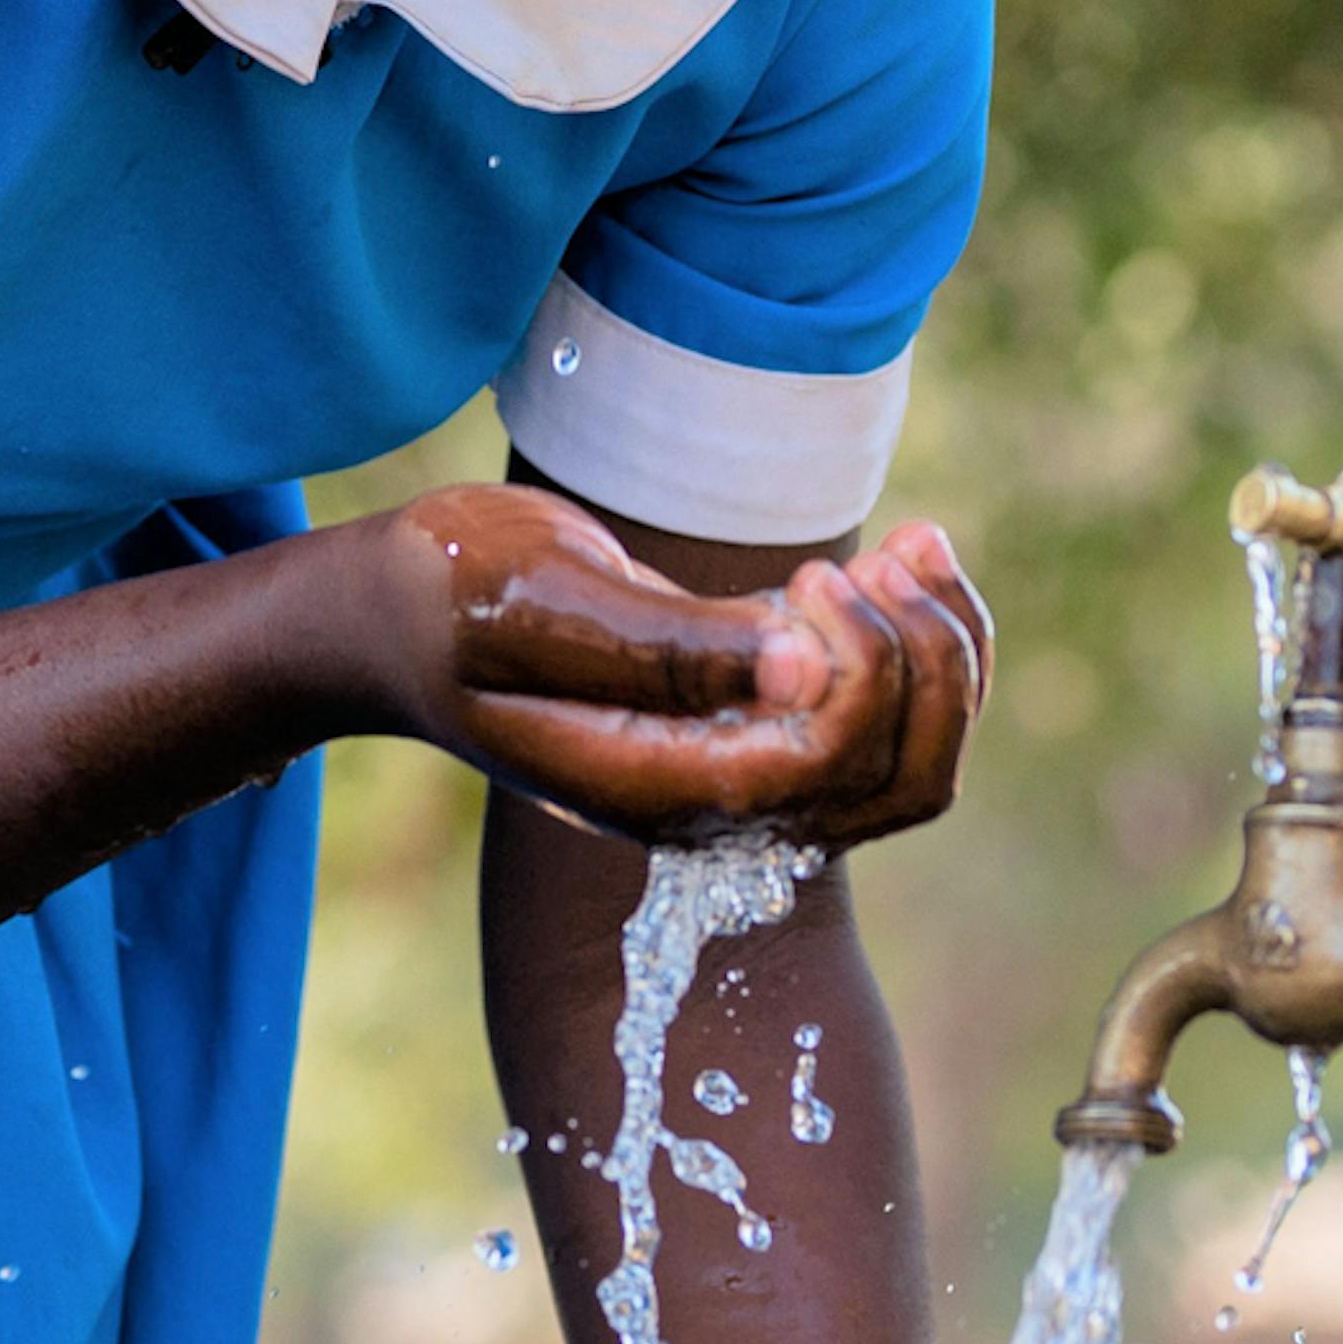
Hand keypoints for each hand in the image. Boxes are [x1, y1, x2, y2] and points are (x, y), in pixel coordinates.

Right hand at [360, 490, 983, 849]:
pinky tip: (905, 553)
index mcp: (660, 788)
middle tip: (895, 553)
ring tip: (920, 543)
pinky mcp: (754, 715)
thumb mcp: (536, 600)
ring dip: (946, 653)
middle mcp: (716, 800)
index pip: (825, 762)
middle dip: (932, 665)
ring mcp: (740, 765)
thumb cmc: (449, 592)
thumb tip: (807, 665)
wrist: (397, 614)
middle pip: (901, 781)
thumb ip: (666, 645)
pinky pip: (885, 714)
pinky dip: (918, 638)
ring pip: (912, 757)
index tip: (812, 576)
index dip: (863, 671)